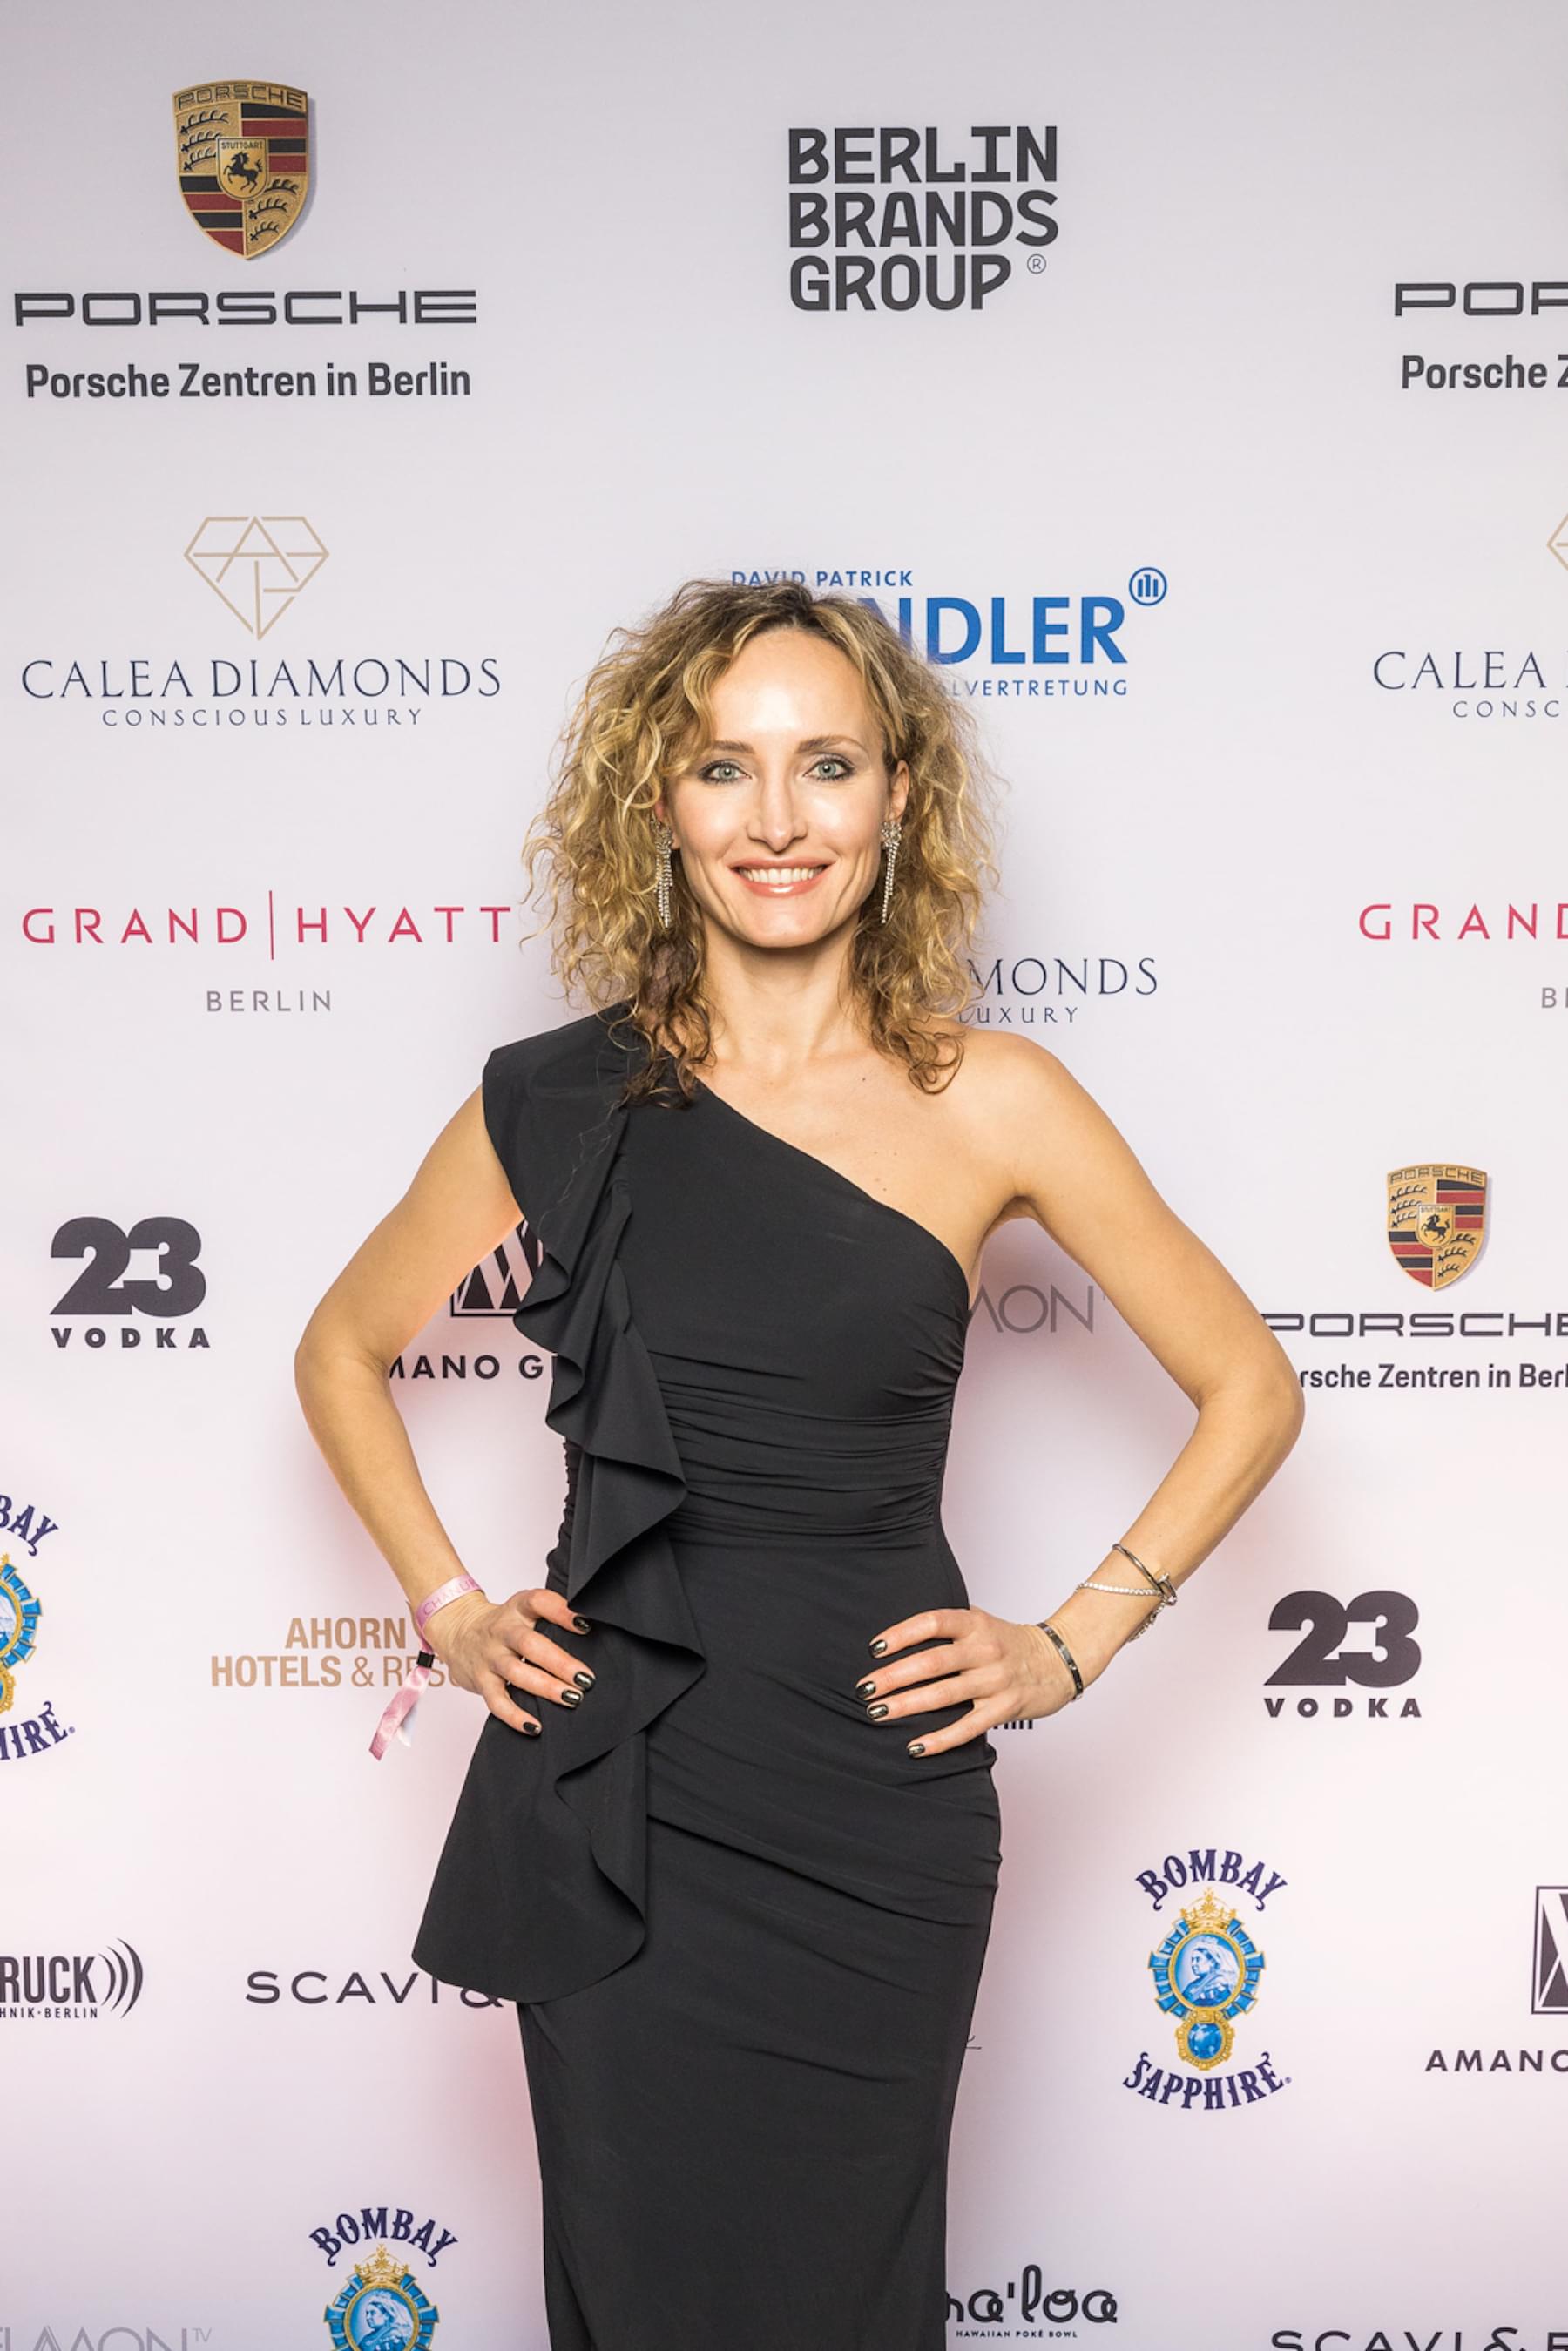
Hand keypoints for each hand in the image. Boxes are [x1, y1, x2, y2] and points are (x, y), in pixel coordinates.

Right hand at [423, 1585, 594, 1735]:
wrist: (458, 1632)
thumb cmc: (504, 1625)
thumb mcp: (524, 1610)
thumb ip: (552, 1617)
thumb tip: (594, 1632)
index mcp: (517, 1608)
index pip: (538, 1602)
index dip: (562, 1611)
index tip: (586, 1624)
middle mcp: (502, 1631)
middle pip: (530, 1644)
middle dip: (560, 1663)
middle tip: (586, 1678)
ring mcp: (490, 1657)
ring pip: (517, 1674)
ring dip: (546, 1688)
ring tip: (572, 1699)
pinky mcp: (480, 1681)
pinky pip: (497, 1702)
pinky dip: (515, 1716)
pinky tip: (535, 1726)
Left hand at [856, 1605, 1080, 1754]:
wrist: (1059, 1660)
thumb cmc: (1008, 1642)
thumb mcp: (980, 1621)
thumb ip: (946, 1625)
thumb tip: (896, 1635)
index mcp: (975, 1623)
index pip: (932, 1622)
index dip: (901, 1634)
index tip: (874, 1648)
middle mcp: (985, 1649)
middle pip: (932, 1662)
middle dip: (893, 1676)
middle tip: (864, 1689)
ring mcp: (996, 1680)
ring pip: (944, 1695)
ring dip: (907, 1705)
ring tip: (878, 1713)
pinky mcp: (1005, 1709)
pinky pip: (968, 1727)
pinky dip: (940, 1739)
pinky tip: (915, 1747)